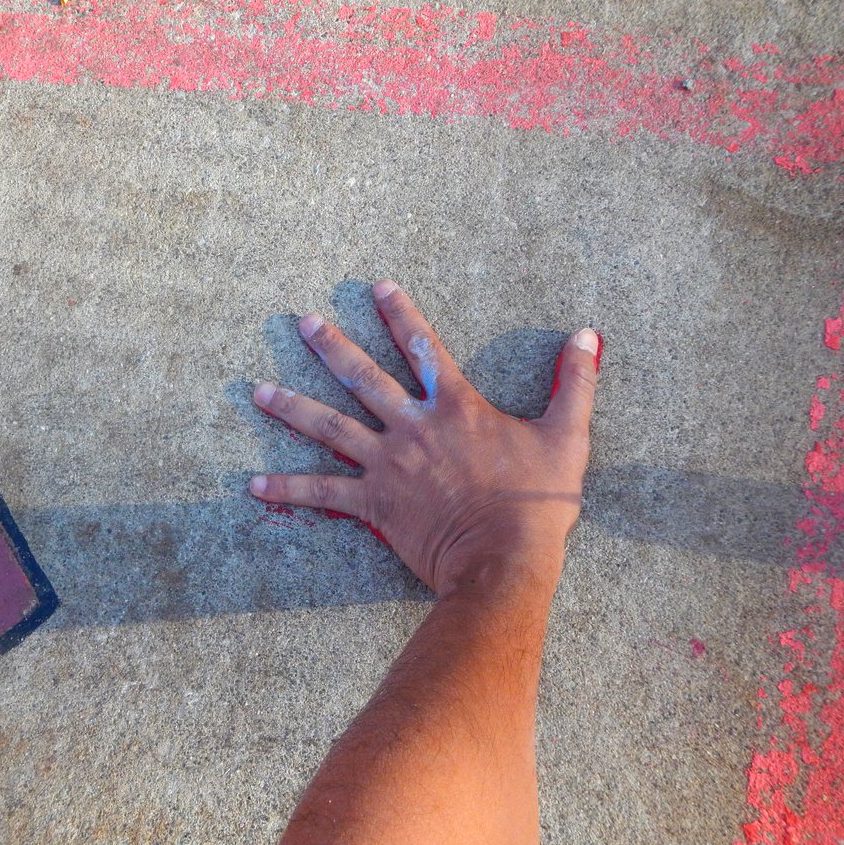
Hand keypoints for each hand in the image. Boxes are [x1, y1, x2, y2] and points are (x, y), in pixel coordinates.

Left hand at [249, 280, 601, 599]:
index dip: (399, 313)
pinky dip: (287, 489)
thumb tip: (589, 336)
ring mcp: (387, 464)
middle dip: (330, 345)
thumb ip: (575, 382)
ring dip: (292, 407)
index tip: (375, 286)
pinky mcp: (373, 503)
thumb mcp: (567, 435)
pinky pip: (322, 494)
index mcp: (455, 407)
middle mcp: (412, 427)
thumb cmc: (539, 499)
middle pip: (363, 377)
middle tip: (302, 322)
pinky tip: (254, 484)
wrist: (505, 558)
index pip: (422, 346)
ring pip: (330, 427)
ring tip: (257, 390)